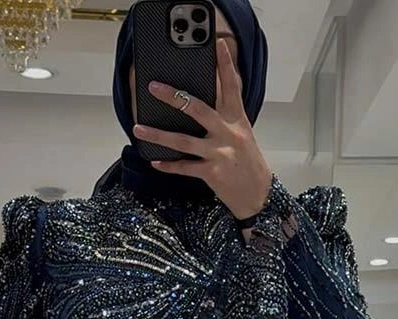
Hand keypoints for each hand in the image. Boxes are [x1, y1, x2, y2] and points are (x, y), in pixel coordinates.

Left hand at [133, 39, 272, 221]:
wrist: (259, 195)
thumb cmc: (248, 163)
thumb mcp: (243, 135)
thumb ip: (226, 118)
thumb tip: (200, 103)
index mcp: (238, 120)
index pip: (233, 87)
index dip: (225, 65)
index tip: (217, 45)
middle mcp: (229, 133)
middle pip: (198, 109)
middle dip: (174, 97)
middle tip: (154, 87)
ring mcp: (220, 153)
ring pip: (184, 140)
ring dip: (158, 134)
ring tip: (138, 128)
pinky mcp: (212, 173)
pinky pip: (185, 167)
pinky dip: (169, 165)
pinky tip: (155, 161)